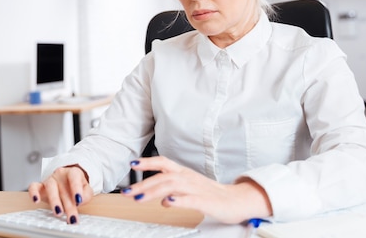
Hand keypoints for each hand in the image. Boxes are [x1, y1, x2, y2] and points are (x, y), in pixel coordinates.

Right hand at [27, 164, 93, 223]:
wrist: (67, 183)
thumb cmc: (77, 187)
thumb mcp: (86, 190)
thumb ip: (86, 194)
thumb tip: (80, 200)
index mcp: (72, 173)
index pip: (74, 176)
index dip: (76, 188)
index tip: (79, 200)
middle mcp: (60, 174)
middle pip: (63, 188)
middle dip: (68, 205)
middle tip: (71, 217)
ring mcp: (49, 180)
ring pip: (50, 187)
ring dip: (54, 201)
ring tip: (58, 212)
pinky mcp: (40, 186)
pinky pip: (34, 186)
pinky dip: (33, 193)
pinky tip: (36, 200)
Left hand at [124, 156, 271, 223]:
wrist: (238, 200)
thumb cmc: (213, 194)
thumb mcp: (190, 189)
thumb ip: (174, 189)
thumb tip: (160, 197)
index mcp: (184, 173)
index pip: (163, 162)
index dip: (147, 162)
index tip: (132, 163)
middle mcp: (188, 178)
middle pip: (162, 176)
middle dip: (142, 183)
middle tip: (127, 191)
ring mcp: (196, 188)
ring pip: (172, 185)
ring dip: (153, 191)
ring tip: (139, 198)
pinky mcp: (206, 201)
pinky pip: (190, 199)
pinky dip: (178, 200)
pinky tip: (167, 202)